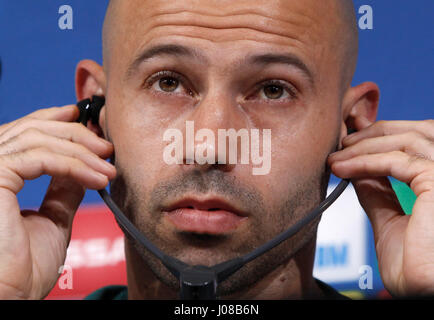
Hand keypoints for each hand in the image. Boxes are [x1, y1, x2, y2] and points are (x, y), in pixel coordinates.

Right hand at [0, 105, 115, 298]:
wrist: (11, 297)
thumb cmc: (24, 268)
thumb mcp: (53, 219)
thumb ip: (63, 190)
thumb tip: (82, 169)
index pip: (25, 134)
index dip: (55, 121)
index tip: (86, 120)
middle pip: (33, 130)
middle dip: (77, 136)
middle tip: (107, 149)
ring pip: (39, 140)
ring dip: (82, 153)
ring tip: (109, 170)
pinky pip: (40, 158)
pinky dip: (74, 165)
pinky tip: (97, 178)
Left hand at [328, 117, 433, 296]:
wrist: (423, 295)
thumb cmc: (418, 273)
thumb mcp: (390, 222)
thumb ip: (378, 194)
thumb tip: (360, 173)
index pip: (418, 145)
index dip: (384, 137)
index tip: (351, 143)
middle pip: (417, 134)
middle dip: (375, 134)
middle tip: (343, 143)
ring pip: (407, 141)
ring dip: (364, 147)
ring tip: (337, 157)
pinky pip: (398, 162)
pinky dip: (366, 162)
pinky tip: (343, 168)